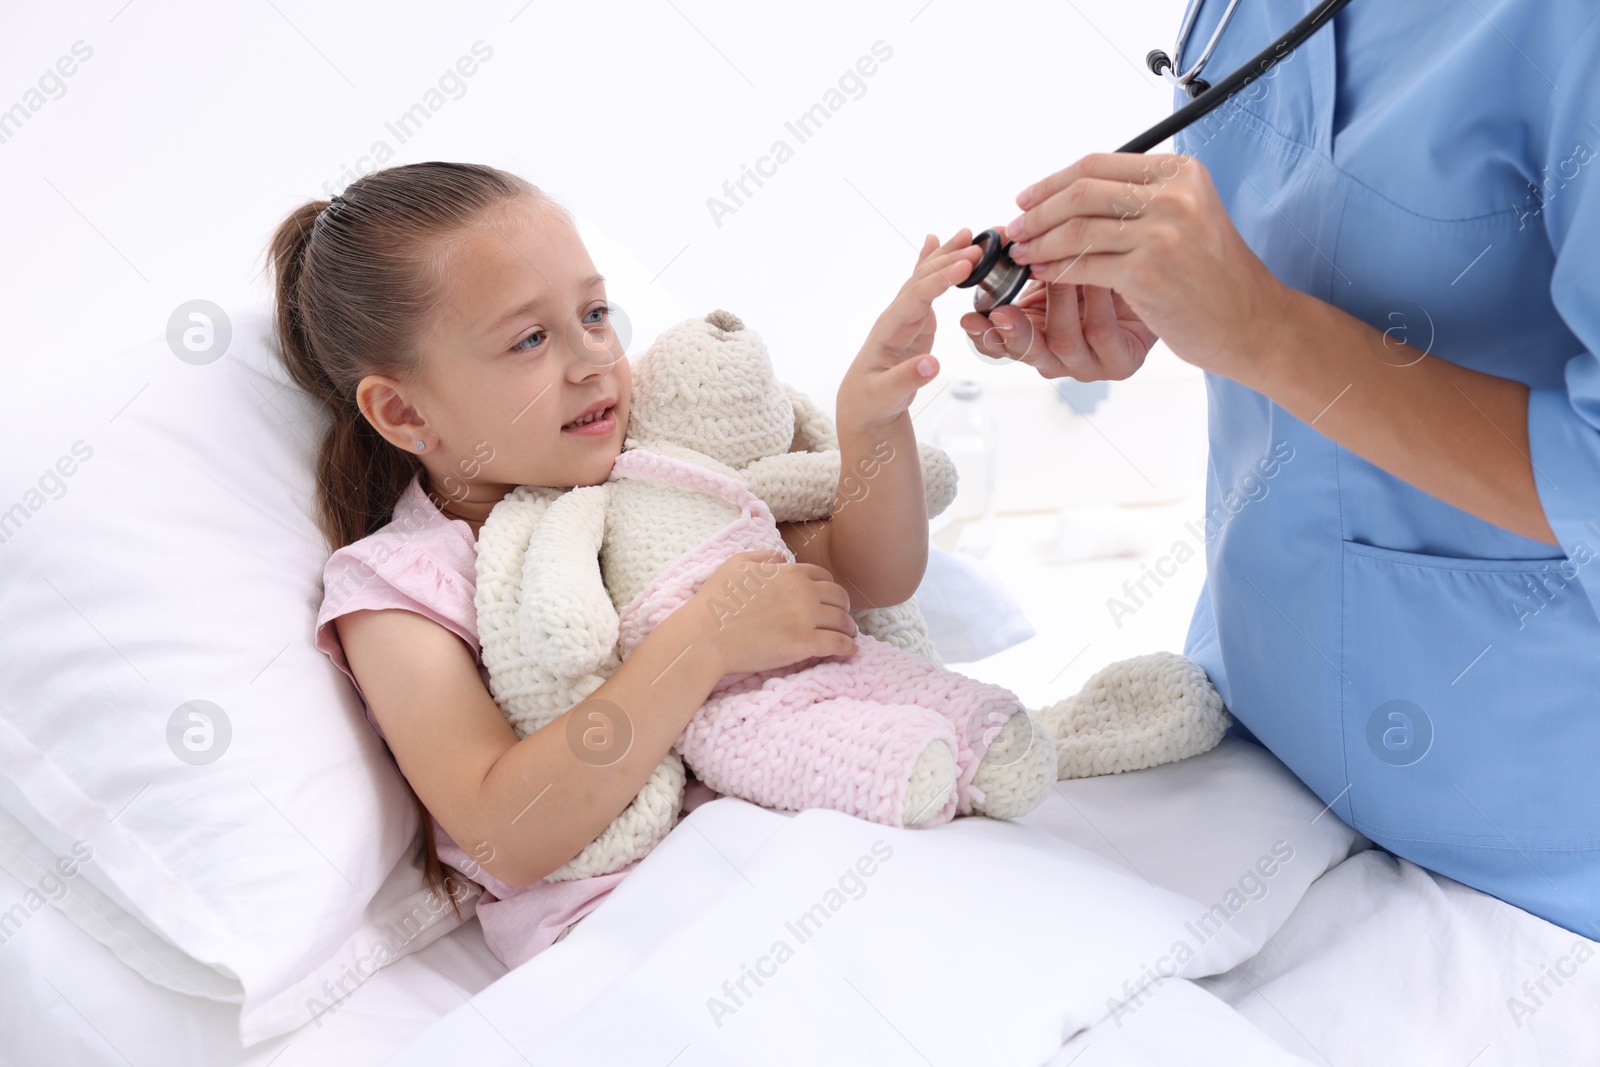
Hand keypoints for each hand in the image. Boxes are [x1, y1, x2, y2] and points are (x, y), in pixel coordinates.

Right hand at [683, 549, 857, 675]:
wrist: (706, 635)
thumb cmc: (716, 600)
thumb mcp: (736, 564)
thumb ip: (764, 558)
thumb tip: (782, 558)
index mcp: (790, 573)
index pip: (823, 577)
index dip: (828, 588)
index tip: (829, 599)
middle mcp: (804, 593)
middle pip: (839, 597)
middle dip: (843, 607)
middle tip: (842, 617)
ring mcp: (806, 619)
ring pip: (843, 621)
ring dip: (849, 628)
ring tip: (849, 635)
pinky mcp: (804, 645)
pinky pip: (838, 644)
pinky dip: (848, 647)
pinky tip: (850, 651)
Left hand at [837, 230, 983, 431]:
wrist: (865, 404)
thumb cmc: (872, 401)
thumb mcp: (886, 396)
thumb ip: (907, 379)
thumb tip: (932, 364)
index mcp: (889, 331)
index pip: (916, 298)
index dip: (940, 280)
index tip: (964, 266)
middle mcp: (896, 317)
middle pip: (921, 281)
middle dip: (947, 261)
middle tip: (976, 245)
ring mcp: (906, 317)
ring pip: (925, 280)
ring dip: (944, 256)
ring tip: (965, 234)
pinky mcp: (916, 322)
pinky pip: (927, 289)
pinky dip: (933, 267)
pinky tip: (936, 245)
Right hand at [959, 228, 1156, 381]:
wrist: (1164, 279)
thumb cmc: (1108, 267)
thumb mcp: (1062, 262)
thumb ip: (1033, 256)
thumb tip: (1003, 232)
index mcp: (1036, 336)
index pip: (1000, 343)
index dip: (982, 334)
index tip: (968, 319)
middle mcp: (1059, 356)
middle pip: (1028, 352)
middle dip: (1012, 330)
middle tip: (1002, 312)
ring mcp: (1090, 363)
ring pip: (1062, 340)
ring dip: (1059, 299)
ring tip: (1064, 266)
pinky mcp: (1121, 362)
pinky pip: (1101, 333)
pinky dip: (1096, 301)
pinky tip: (1102, 274)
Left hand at [988, 151, 1291, 382]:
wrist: (1251, 321)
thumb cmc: (1214, 276)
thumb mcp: (1189, 216)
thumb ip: (1142, 199)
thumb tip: (1076, 192)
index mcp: (1180, 172)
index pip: (1097, 163)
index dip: (1052, 180)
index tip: (1027, 197)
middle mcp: (1173, 195)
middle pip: (1081, 190)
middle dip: (1037, 210)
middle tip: (1016, 227)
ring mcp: (1160, 233)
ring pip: (1075, 228)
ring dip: (1039, 241)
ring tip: (1022, 253)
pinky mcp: (1146, 272)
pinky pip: (1082, 265)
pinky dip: (1055, 269)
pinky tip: (1044, 275)